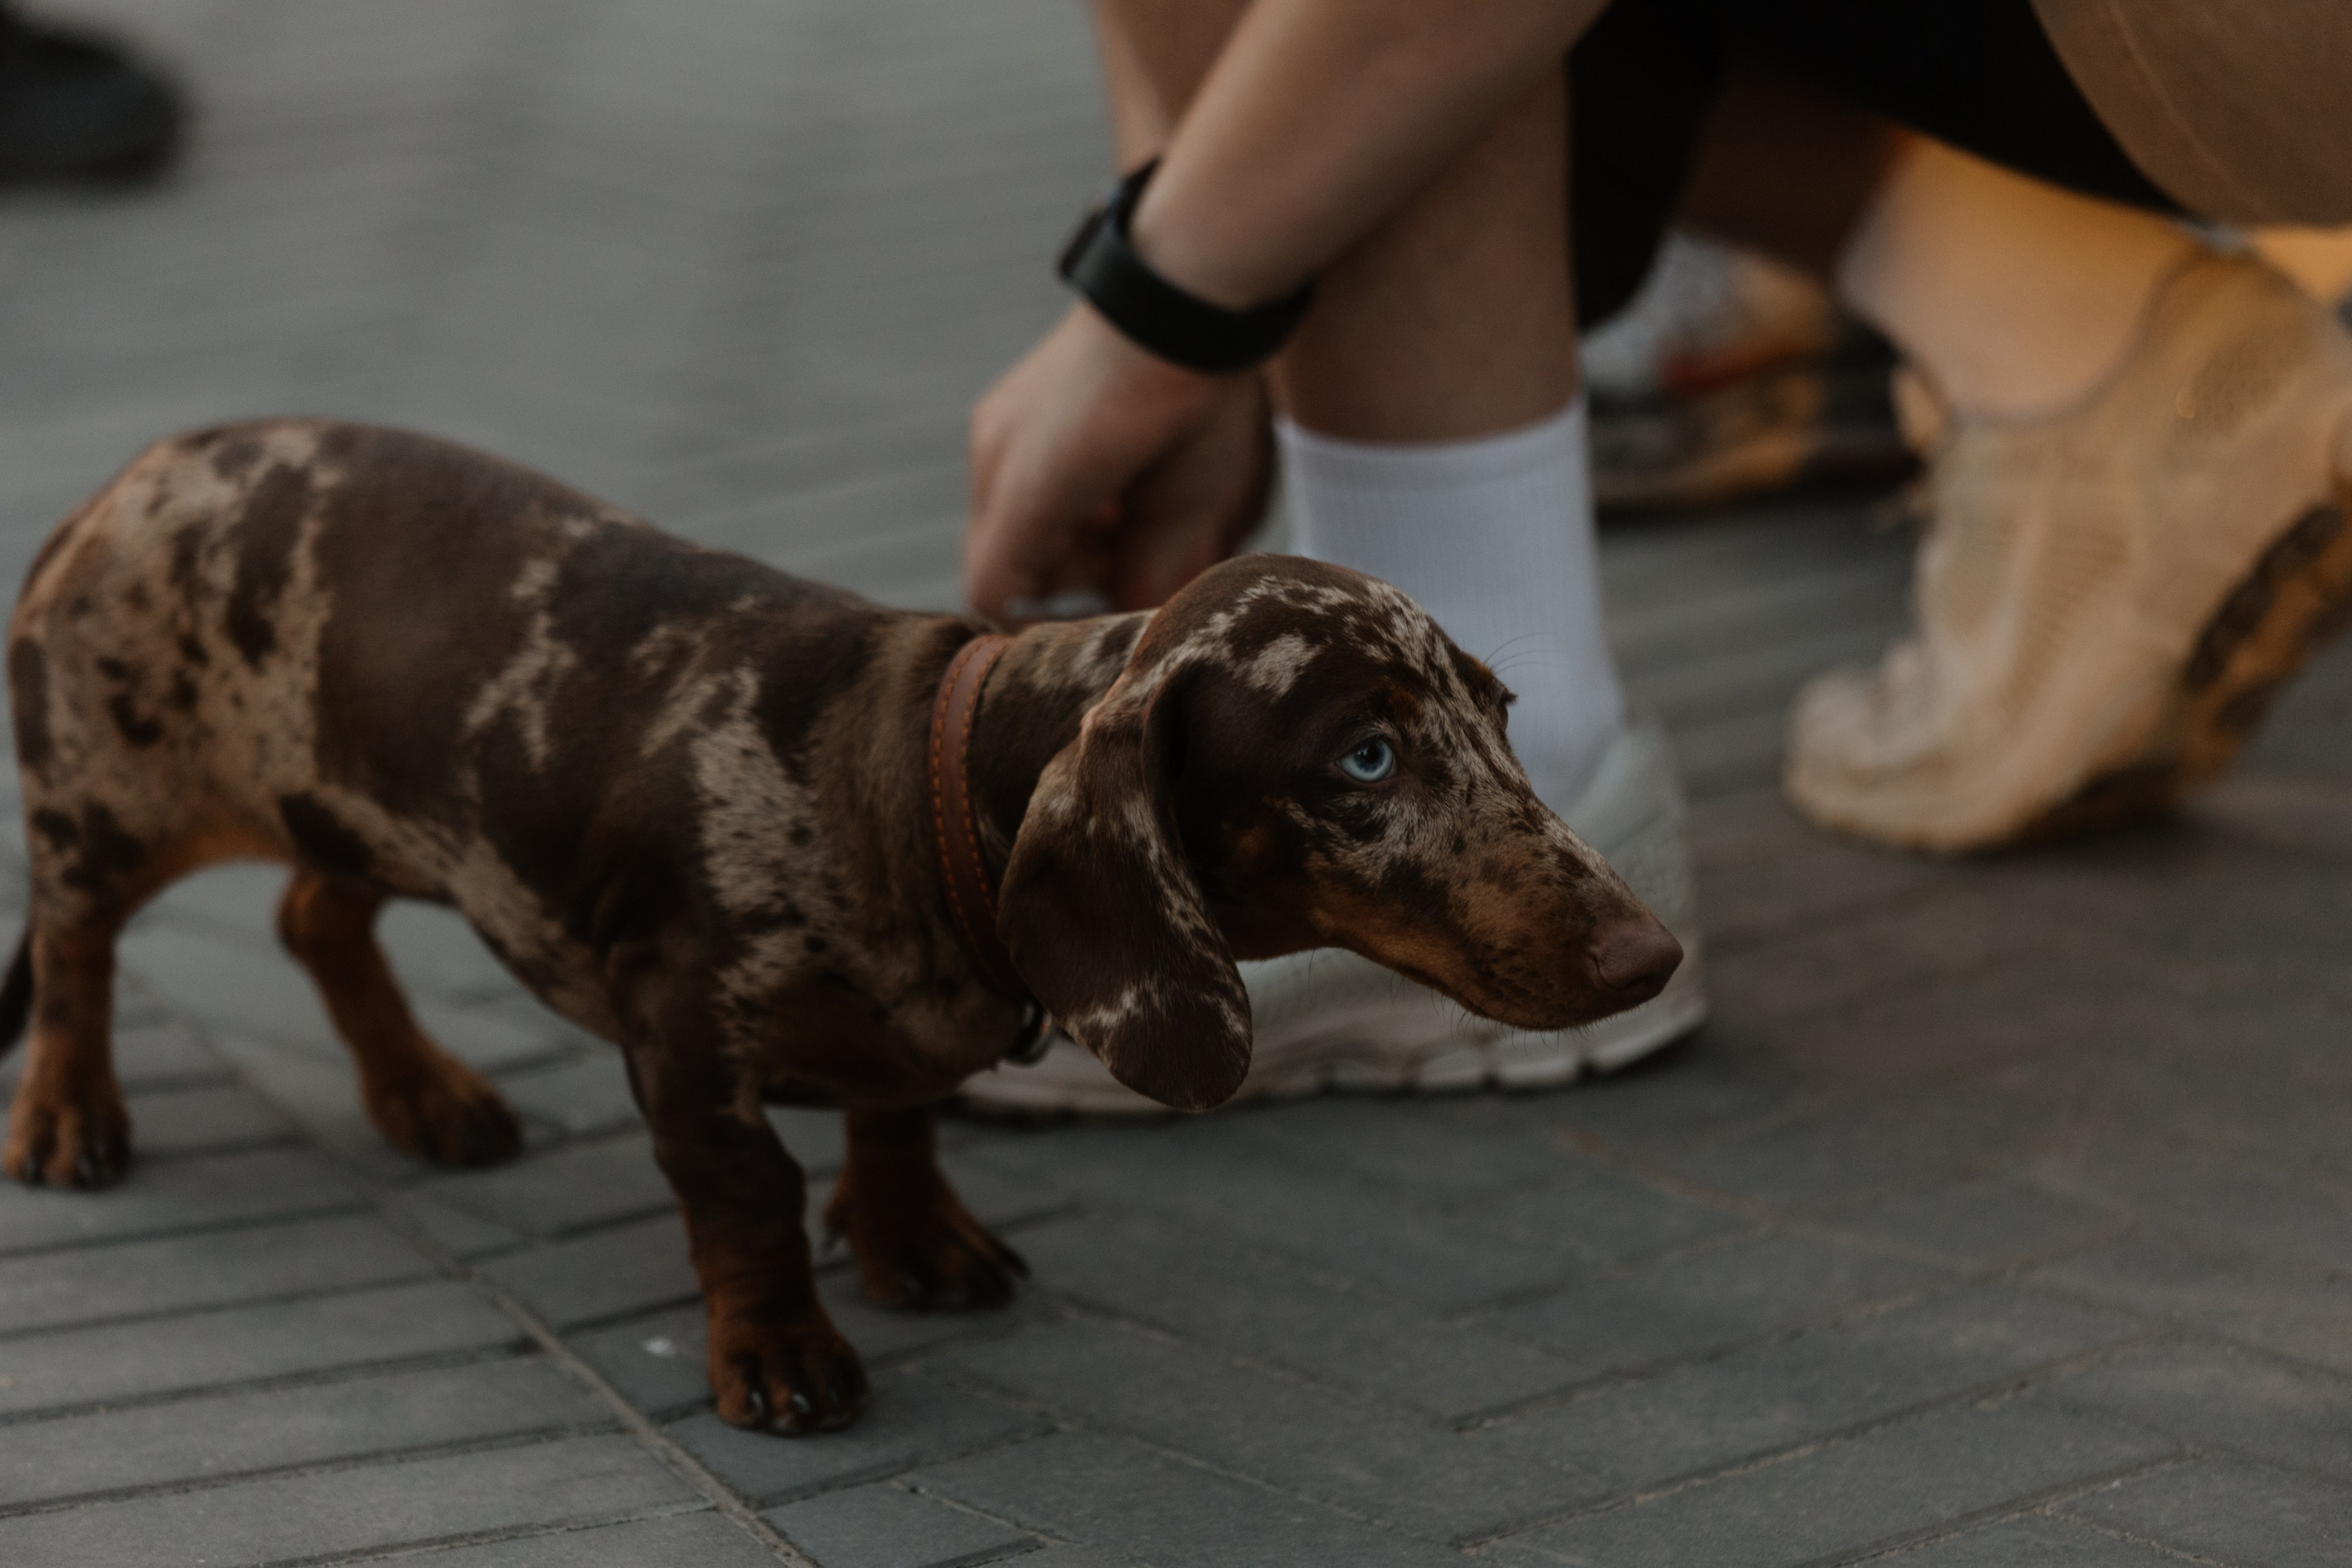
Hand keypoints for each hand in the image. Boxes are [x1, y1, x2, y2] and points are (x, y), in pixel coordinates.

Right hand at [965, 302, 1270, 622]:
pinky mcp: (1016, 402)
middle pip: (999, 557)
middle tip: (1131, 560)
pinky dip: (1061, 496)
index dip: (1038, 626)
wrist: (1188, 288)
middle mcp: (993, 457)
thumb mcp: (1184, 507)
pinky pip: (1020, 474)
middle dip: (1061, 577)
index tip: (1091, 629)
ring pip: (1009, 517)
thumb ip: (1146, 573)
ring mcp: (998, 424)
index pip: (995, 594)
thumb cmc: (1193, 403)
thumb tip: (1127, 618)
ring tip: (1134, 513)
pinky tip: (1119, 477)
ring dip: (1064, 535)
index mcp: (1025, 491)